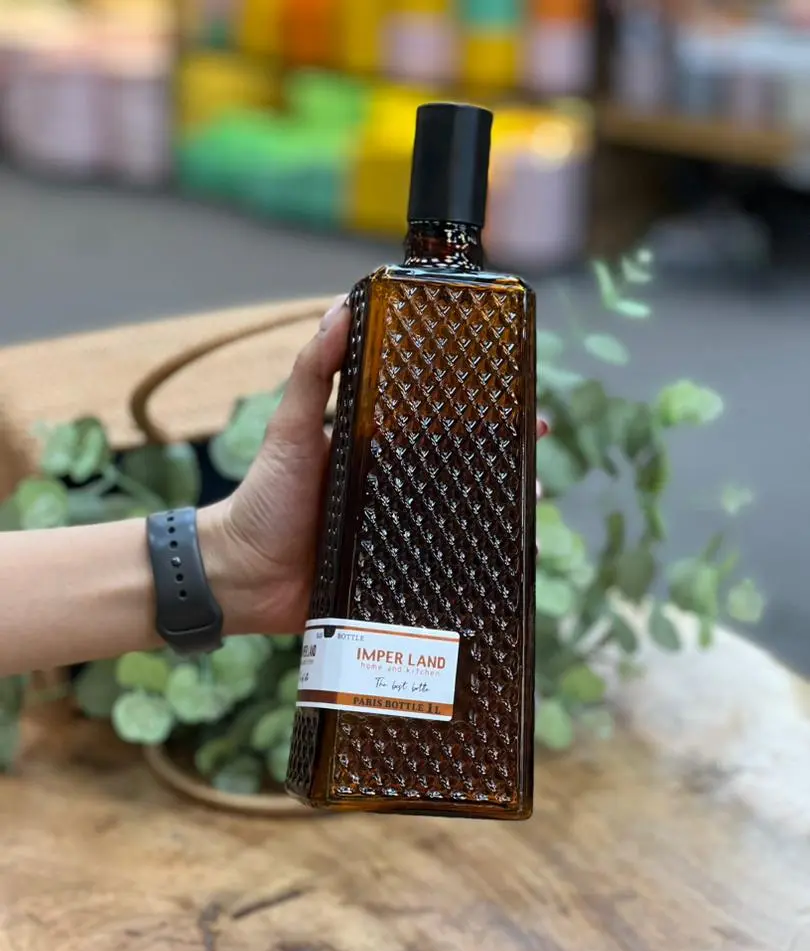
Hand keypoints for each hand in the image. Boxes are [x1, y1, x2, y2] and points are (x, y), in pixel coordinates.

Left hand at [200, 297, 548, 637]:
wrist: (244, 575)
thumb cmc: (263, 498)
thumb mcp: (290, 430)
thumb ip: (314, 374)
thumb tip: (340, 307)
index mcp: (379, 446)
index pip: (439, 418)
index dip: (481, 406)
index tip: (517, 393)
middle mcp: (397, 484)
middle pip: (464, 465)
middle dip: (507, 458)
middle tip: (536, 454)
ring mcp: (402, 528)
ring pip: (465, 513)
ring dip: (502, 507)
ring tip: (529, 506)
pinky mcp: (400, 569)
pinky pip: (447, 561)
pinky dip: (479, 558)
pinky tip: (506, 559)